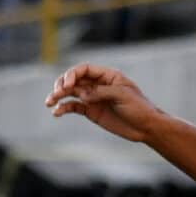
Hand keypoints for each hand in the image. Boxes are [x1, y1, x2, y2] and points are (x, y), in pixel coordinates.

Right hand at [46, 64, 162, 143]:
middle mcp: (98, 84)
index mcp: (107, 75)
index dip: (72, 74)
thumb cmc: (139, 107)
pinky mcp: (91, 111)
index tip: (67, 85)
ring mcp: (93, 98)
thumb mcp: (123, 96)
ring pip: (71, 93)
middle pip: (74, 79)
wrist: (146, 127)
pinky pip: (74, 107)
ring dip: (58, 96)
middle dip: (62, 84)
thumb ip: (101, 92)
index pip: (84, 69)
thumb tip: (81, 93)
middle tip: (56, 94)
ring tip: (49, 102)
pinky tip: (56, 113)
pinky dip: (64, 108)